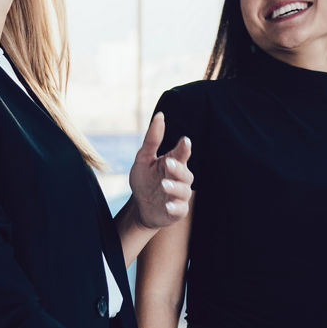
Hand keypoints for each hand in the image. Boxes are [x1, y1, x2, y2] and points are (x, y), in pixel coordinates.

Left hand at [128, 112, 192, 228]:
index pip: (182, 154)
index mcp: (173, 163)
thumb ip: (152, 139)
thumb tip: (160, 116)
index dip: (184, 148)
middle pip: (185, 173)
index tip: (184, 141)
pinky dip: (175, 207)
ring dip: (175, 188)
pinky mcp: (177, 211)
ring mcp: (179, 196)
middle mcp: (179, 179)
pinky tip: (167, 205)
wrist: (141, 207)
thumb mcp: (143, 159)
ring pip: (183, 191)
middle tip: (167, 163)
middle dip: (177, 169)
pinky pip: (180, 209)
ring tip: (164, 185)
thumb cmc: (145, 180)